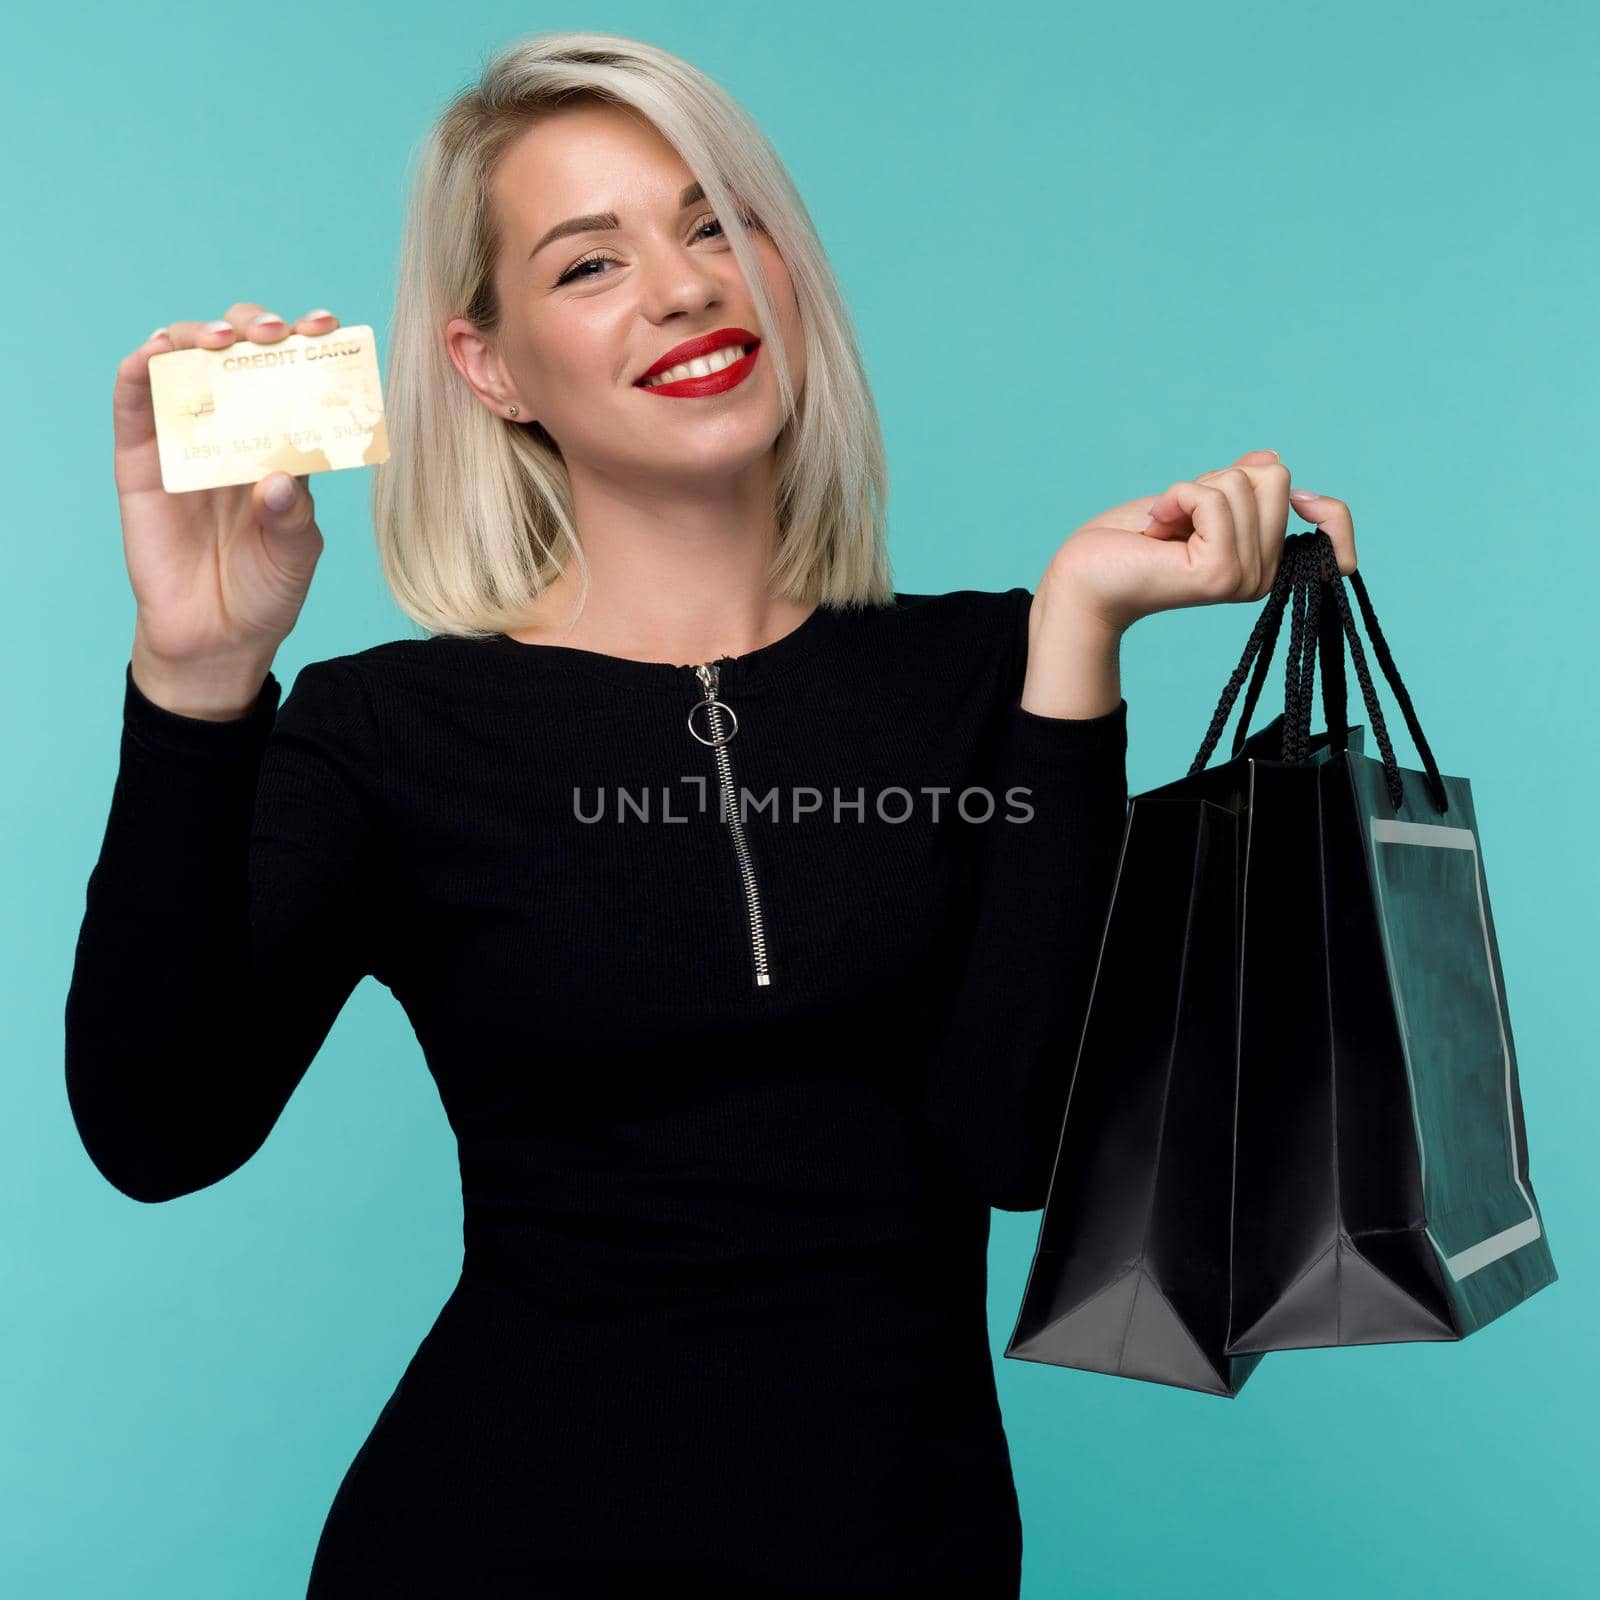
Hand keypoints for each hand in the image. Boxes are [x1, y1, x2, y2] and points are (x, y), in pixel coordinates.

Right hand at [115, 303, 343, 690]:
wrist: (216, 637)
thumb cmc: (265, 589)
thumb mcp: (295, 553)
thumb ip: (292, 516)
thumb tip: (279, 478)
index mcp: (280, 443)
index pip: (292, 379)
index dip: (307, 345)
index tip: (327, 326)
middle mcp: (233, 429)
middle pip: (237, 355)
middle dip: (258, 330)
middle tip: (278, 333)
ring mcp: (183, 438)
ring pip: (184, 362)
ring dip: (200, 335)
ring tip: (226, 340)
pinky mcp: (139, 459)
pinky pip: (134, 400)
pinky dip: (142, 367)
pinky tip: (160, 353)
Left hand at [1044, 449, 1358, 635]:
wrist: (1083, 577)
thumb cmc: (1131, 540)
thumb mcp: (1194, 501)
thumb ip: (1237, 485)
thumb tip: (1268, 458)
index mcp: (1267, 562)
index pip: (1335, 523)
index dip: (1326, 503)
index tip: (1301, 499)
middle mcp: (1263, 577)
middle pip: (1275, 477)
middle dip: (1219, 479)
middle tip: (1180, 516)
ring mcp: (1244, 579)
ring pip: (1243, 483)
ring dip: (1192, 489)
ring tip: (1163, 525)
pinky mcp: (1219, 574)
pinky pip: (1213, 498)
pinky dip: (1178, 496)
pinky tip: (1155, 526)